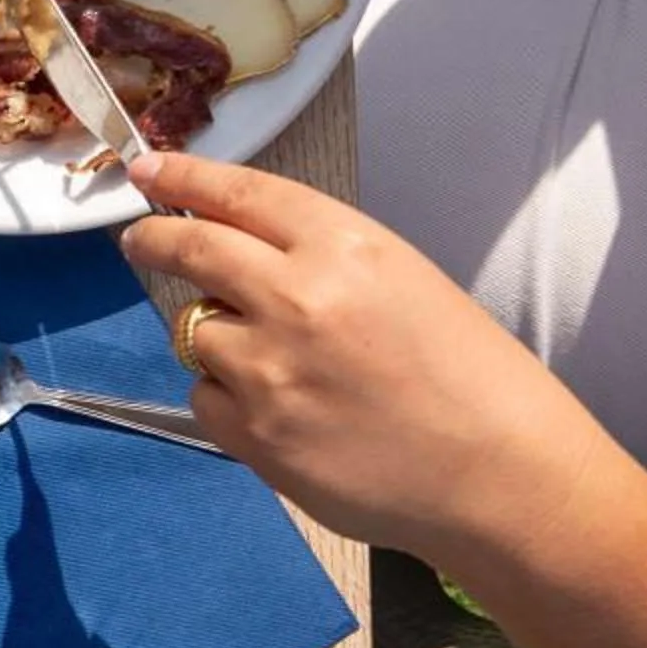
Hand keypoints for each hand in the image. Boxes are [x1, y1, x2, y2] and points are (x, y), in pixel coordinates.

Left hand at [117, 152, 626, 572]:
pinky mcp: (253, 433)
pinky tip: (282, 415)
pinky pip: (205, 398)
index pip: (239, 193)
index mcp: (345, 246)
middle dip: (155, 240)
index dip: (184, 177)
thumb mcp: (406, 283)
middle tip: (141, 240)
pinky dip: (227, 400)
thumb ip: (321, 260)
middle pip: (189, 250)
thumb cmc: (474, 378)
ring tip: (279, 367)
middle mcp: (295, 296)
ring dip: (216, 339)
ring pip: (193, 332)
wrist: (505, 477)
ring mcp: (267, 368)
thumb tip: (242, 252)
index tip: (148, 169)